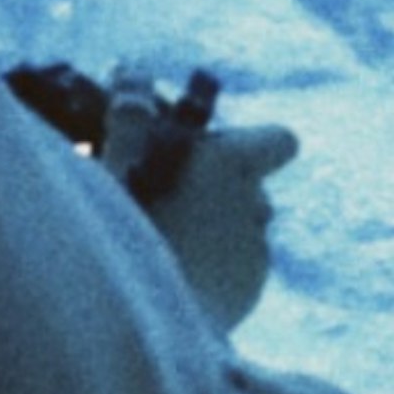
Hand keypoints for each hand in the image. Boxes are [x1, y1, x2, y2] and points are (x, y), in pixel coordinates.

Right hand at [112, 95, 296, 333]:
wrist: (132, 323)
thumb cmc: (118, 232)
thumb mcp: (113, 165)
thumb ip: (130, 117)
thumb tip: (132, 69)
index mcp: (230, 166)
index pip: (280, 141)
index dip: (252, 145)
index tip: (212, 154)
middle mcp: (254, 209)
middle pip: (252, 190)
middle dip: (219, 194)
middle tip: (166, 202)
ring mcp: (254, 259)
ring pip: (242, 235)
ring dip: (214, 237)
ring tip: (162, 249)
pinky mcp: (246, 300)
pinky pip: (236, 276)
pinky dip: (213, 276)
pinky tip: (171, 284)